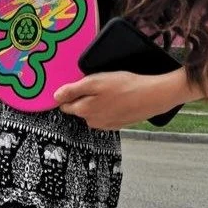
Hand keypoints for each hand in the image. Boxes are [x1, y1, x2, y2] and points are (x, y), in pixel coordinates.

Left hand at [54, 71, 178, 129]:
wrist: (152, 96)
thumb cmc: (124, 86)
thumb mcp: (95, 82)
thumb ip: (73, 90)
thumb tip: (55, 97)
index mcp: (84, 111)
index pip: (65, 105)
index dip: (67, 93)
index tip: (75, 84)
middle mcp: (93, 121)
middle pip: (79, 108)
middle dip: (82, 97)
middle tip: (96, 83)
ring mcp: (106, 124)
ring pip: (93, 111)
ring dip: (96, 101)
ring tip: (109, 88)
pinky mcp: (118, 123)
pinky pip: (106, 114)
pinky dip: (108, 106)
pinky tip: (117, 97)